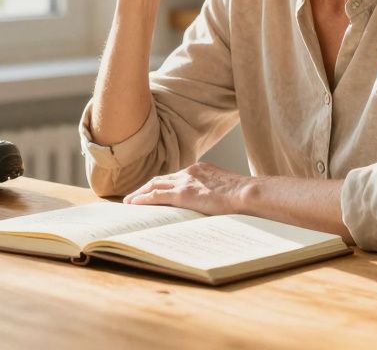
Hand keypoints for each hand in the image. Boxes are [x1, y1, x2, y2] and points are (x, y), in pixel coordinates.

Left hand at [122, 162, 250, 214]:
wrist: (248, 193)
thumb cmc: (243, 196)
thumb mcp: (225, 190)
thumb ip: (214, 194)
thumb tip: (211, 207)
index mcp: (200, 170)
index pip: (175, 177)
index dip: (162, 184)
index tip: (154, 191)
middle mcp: (190, 172)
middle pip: (161, 178)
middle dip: (146, 187)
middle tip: (133, 197)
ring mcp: (186, 181)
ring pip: (155, 185)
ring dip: (140, 194)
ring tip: (129, 203)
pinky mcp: (184, 194)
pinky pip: (157, 196)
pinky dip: (143, 199)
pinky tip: (134, 205)